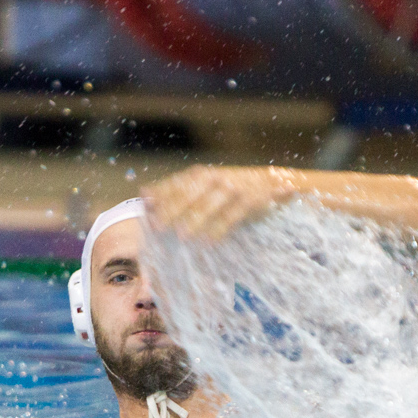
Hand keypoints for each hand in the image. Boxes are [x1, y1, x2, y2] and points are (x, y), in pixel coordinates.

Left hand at [143, 166, 299, 240]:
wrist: (273, 181)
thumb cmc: (231, 190)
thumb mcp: (206, 187)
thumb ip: (178, 191)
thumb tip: (143, 194)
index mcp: (201, 175)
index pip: (176, 184)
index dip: (160, 195)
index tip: (145, 208)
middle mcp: (215, 178)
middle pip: (189, 195)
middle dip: (172, 211)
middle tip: (158, 227)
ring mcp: (233, 189)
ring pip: (209, 205)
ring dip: (195, 221)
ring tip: (181, 236)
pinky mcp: (250, 201)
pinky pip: (232, 216)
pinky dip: (220, 229)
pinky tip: (209, 242)